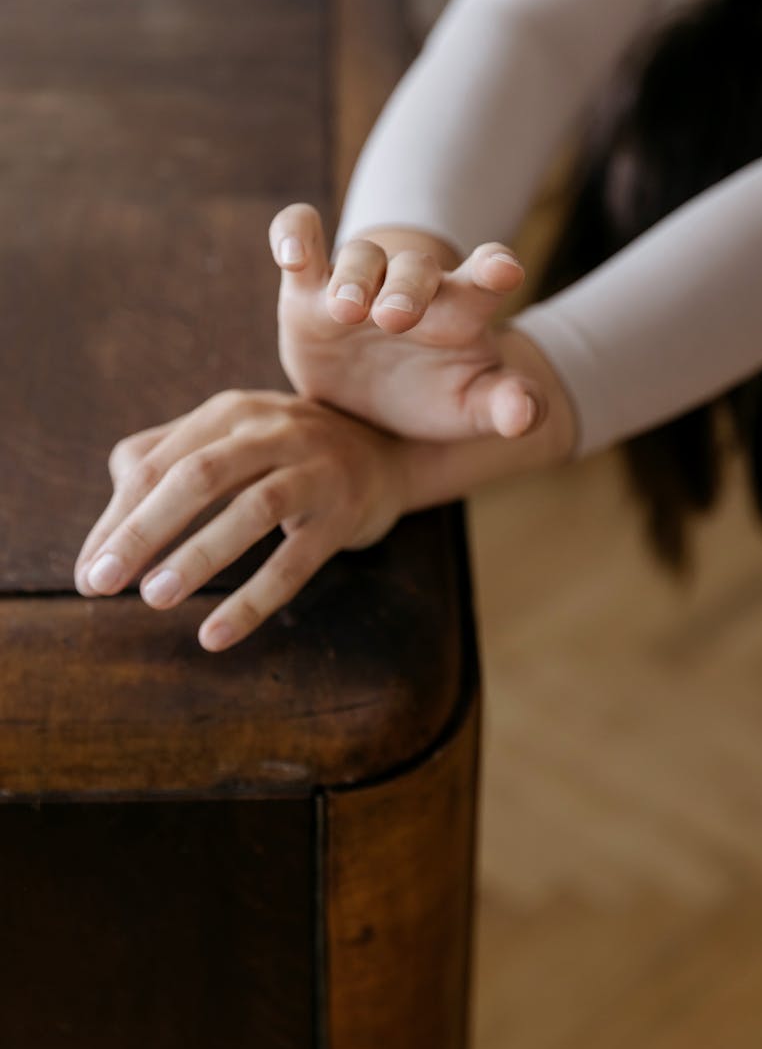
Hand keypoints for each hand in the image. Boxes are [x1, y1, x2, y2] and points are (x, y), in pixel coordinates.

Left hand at [73, 390, 405, 651]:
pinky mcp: (343, 513)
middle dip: (142, 531)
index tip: (88, 572)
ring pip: (252, 509)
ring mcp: (313, 469)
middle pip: (196, 476)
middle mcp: (271, 431)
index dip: (115, 521)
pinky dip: (254, 599)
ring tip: (154, 597)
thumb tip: (105, 533)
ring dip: (198, 555)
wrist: (386, 454)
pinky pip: (296, 562)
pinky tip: (215, 635)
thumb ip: (164, 464)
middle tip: (101, 583)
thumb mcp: (228, 442)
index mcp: (228, 414)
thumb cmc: (285, 456)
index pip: (156, 465)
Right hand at [270, 204, 548, 440]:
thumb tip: (526, 414)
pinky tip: (291, 255)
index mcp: (460, 310)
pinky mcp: (307, 290)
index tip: (504, 270)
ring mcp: (358, 283)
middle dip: (406, 288)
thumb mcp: (473, 406)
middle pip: (413, 269)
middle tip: (396, 319)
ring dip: (353, 279)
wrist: (374, 401)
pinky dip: (293, 234)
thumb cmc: (435, 394)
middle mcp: (410, 286)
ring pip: (358, 258)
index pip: (484, 277)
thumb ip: (506, 405)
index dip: (493, 267)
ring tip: (346, 310)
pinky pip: (298, 238)